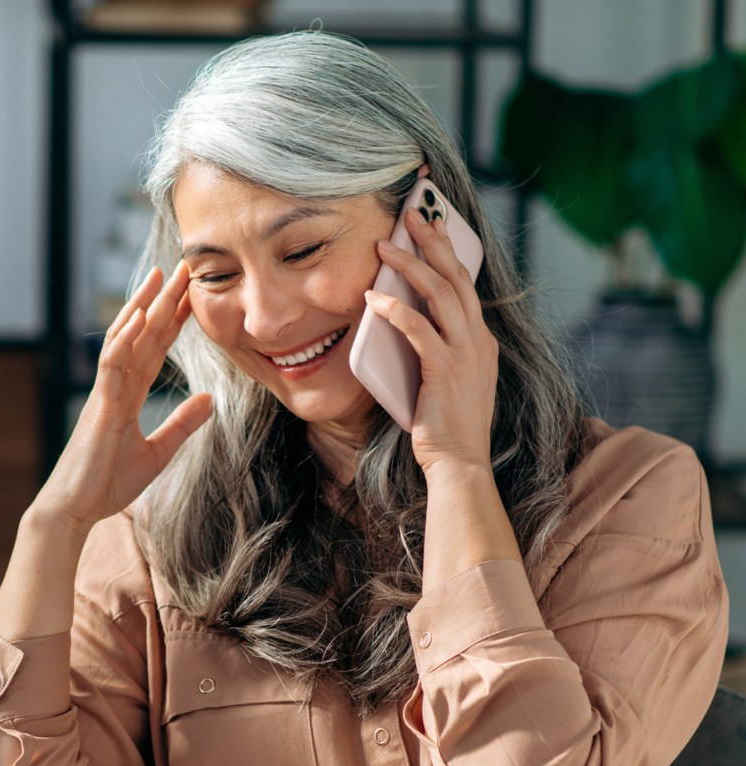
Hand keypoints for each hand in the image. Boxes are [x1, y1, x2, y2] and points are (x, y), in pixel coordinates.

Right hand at [35, 261, 212, 532]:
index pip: (155, 349)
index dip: (174, 322)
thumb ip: (182, 424)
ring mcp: (105, 394)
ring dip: (142, 307)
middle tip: (184, 268)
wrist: (76, 509)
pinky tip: (138, 318)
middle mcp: (116, 387)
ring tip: (160, 277)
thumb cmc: (107, 483)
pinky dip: (123, 340)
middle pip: (143, 335)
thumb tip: (210, 399)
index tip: (194, 296)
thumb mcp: (157, 453)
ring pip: (125, 340)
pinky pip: (111, 366)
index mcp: (128, 396)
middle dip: (164, 302)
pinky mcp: (99, 407)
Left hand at [364, 207, 498, 476]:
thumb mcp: (445, 378)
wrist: (460, 464)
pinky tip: (372, 299)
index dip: (448, 250)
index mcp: (480, 339)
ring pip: (440, 293)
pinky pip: (418, 329)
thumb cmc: (445, 426)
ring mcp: (465, 353)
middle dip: (432, 241)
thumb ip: (435, 348)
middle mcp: (478, 340)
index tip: (433, 224)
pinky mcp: (445, 370)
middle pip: (456, 276)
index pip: (465, 283)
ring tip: (383, 247)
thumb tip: (403, 320)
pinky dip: (395, 310)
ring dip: (410, 266)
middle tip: (411, 213)